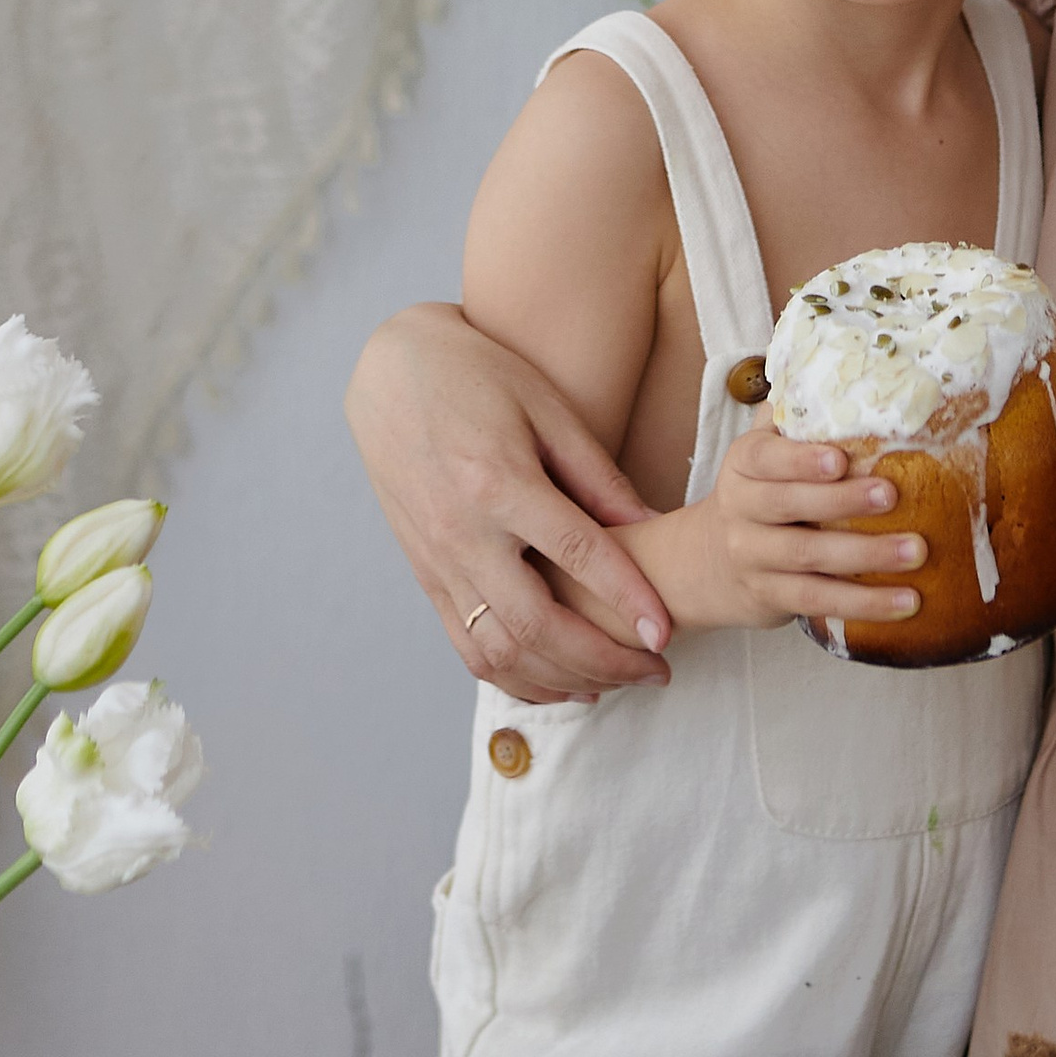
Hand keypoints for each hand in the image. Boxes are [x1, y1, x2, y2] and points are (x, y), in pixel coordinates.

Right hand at [344, 302, 672, 703]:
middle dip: (603, 660)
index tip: (665, 632)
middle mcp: (462, 533)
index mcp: (497, 482)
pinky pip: (467, 647)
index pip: (575, 554)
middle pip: (535, 625)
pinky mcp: (425, 576)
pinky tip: (559, 681)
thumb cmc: (478, 375)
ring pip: (499, 651)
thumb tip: (652, 527)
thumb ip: (596, 475)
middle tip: (655, 670)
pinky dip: (515, 678)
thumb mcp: (546, 407)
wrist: (390, 373)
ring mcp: (438, 561)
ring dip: (562, 680)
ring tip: (616, 682)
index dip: (625, 598)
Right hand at [675, 420, 925, 634]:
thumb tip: (861, 370)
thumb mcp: (767, 450)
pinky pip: (817, 601)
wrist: (708, 562)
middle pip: (787, 506)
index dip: (800, 460)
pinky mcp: (770, 597)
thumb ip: (800, 417)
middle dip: (841, 501)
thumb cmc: (761, 491)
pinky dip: (863, 604)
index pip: (765, 458)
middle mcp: (740, 510)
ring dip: (865, 557)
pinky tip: (906, 602)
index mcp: (744, 465)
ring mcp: (753, 557)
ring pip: (807, 559)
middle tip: (892, 496)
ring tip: (916, 552)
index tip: (840, 459)